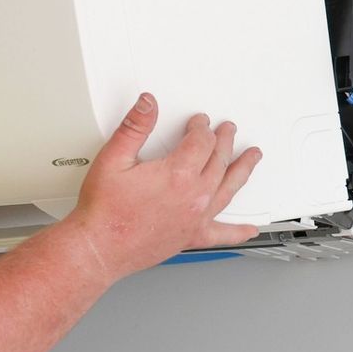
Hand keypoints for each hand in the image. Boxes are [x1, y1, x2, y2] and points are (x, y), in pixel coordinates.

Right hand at [63, 92, 262, 281]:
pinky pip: (222, 234)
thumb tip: (148, 104)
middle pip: (218, 160)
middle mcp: (193, 196)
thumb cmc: (105, 210)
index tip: (199, 122)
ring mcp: (196, 217)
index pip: (200, 141)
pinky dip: (238, 232)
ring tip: (252, 158)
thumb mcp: (113, 159)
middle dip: (223, 141)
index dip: (201, 127)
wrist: (100, 247)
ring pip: (229, 188)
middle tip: (227, 131)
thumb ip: (134, 127)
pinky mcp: (191, 237)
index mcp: (177, 174)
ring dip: (242, 170)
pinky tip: (249, 230)